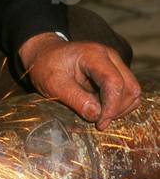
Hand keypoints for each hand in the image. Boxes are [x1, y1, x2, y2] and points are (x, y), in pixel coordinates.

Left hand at [18, 33, 141, 129]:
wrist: (45, 55)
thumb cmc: (46, 66)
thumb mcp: (53, 83)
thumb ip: (74, 98)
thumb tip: (97, 115)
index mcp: (94, 54)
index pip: (114, 82)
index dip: (112, 106)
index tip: (100, 123)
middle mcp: (110, 57)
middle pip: (130, 88)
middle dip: (117, 109)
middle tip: (98, 121)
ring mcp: (115, 64)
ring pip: (132, 92)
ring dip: (119, 109)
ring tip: (98, 114)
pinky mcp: (115, 73)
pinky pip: (127, 93)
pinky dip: (118, 105)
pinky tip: (100, 108)